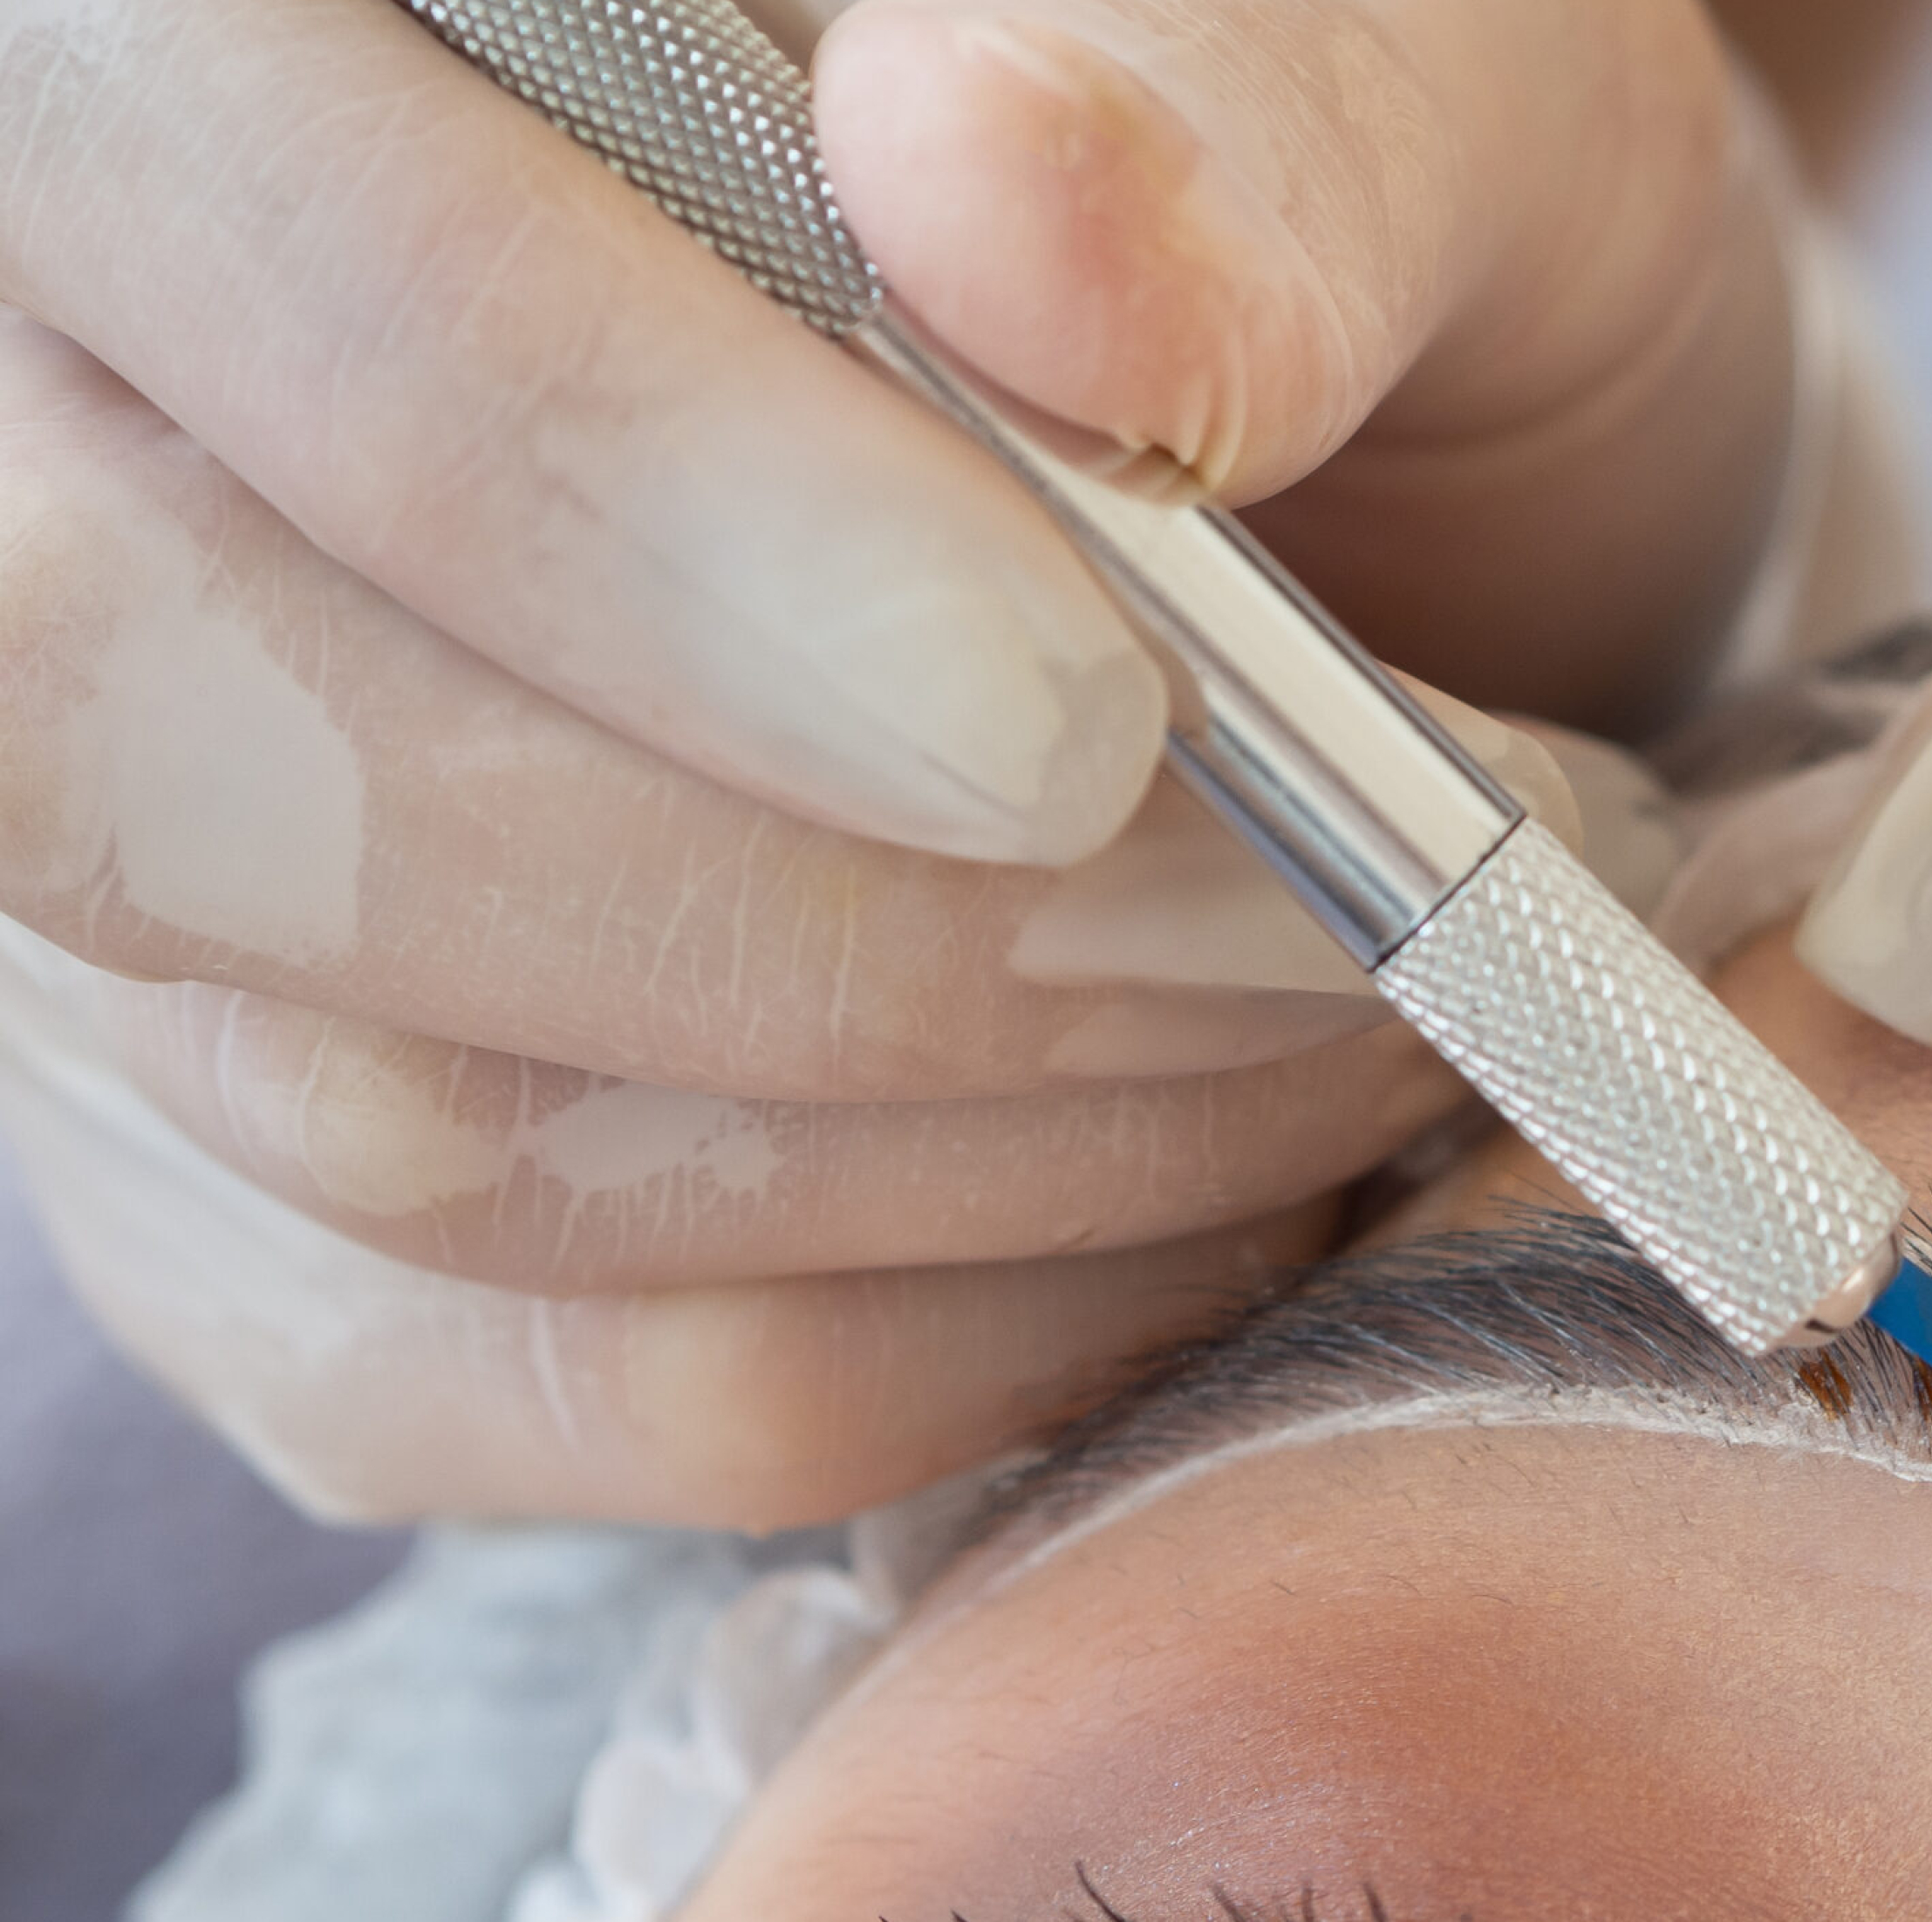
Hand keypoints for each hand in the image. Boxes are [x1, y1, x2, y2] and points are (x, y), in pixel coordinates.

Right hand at [0, 0, 1908, 1525]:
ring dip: (981, 1149)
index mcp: (255, 47)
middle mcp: (80, 460)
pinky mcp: (266, 1203)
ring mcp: (147, 865)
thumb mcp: (1395, 94)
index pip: (244, 230)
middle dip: (857, 922)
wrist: (1379, 524)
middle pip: (199, 747)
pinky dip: (942, 1347)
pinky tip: (1217, 1205)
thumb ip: (1230, 123)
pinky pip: (527, 1375)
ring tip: (1350, 1033)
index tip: (1079, 708)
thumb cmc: (1348, 244)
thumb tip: (998, 194)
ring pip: (405, 1122)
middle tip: (1324, 936)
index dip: (613, 489)